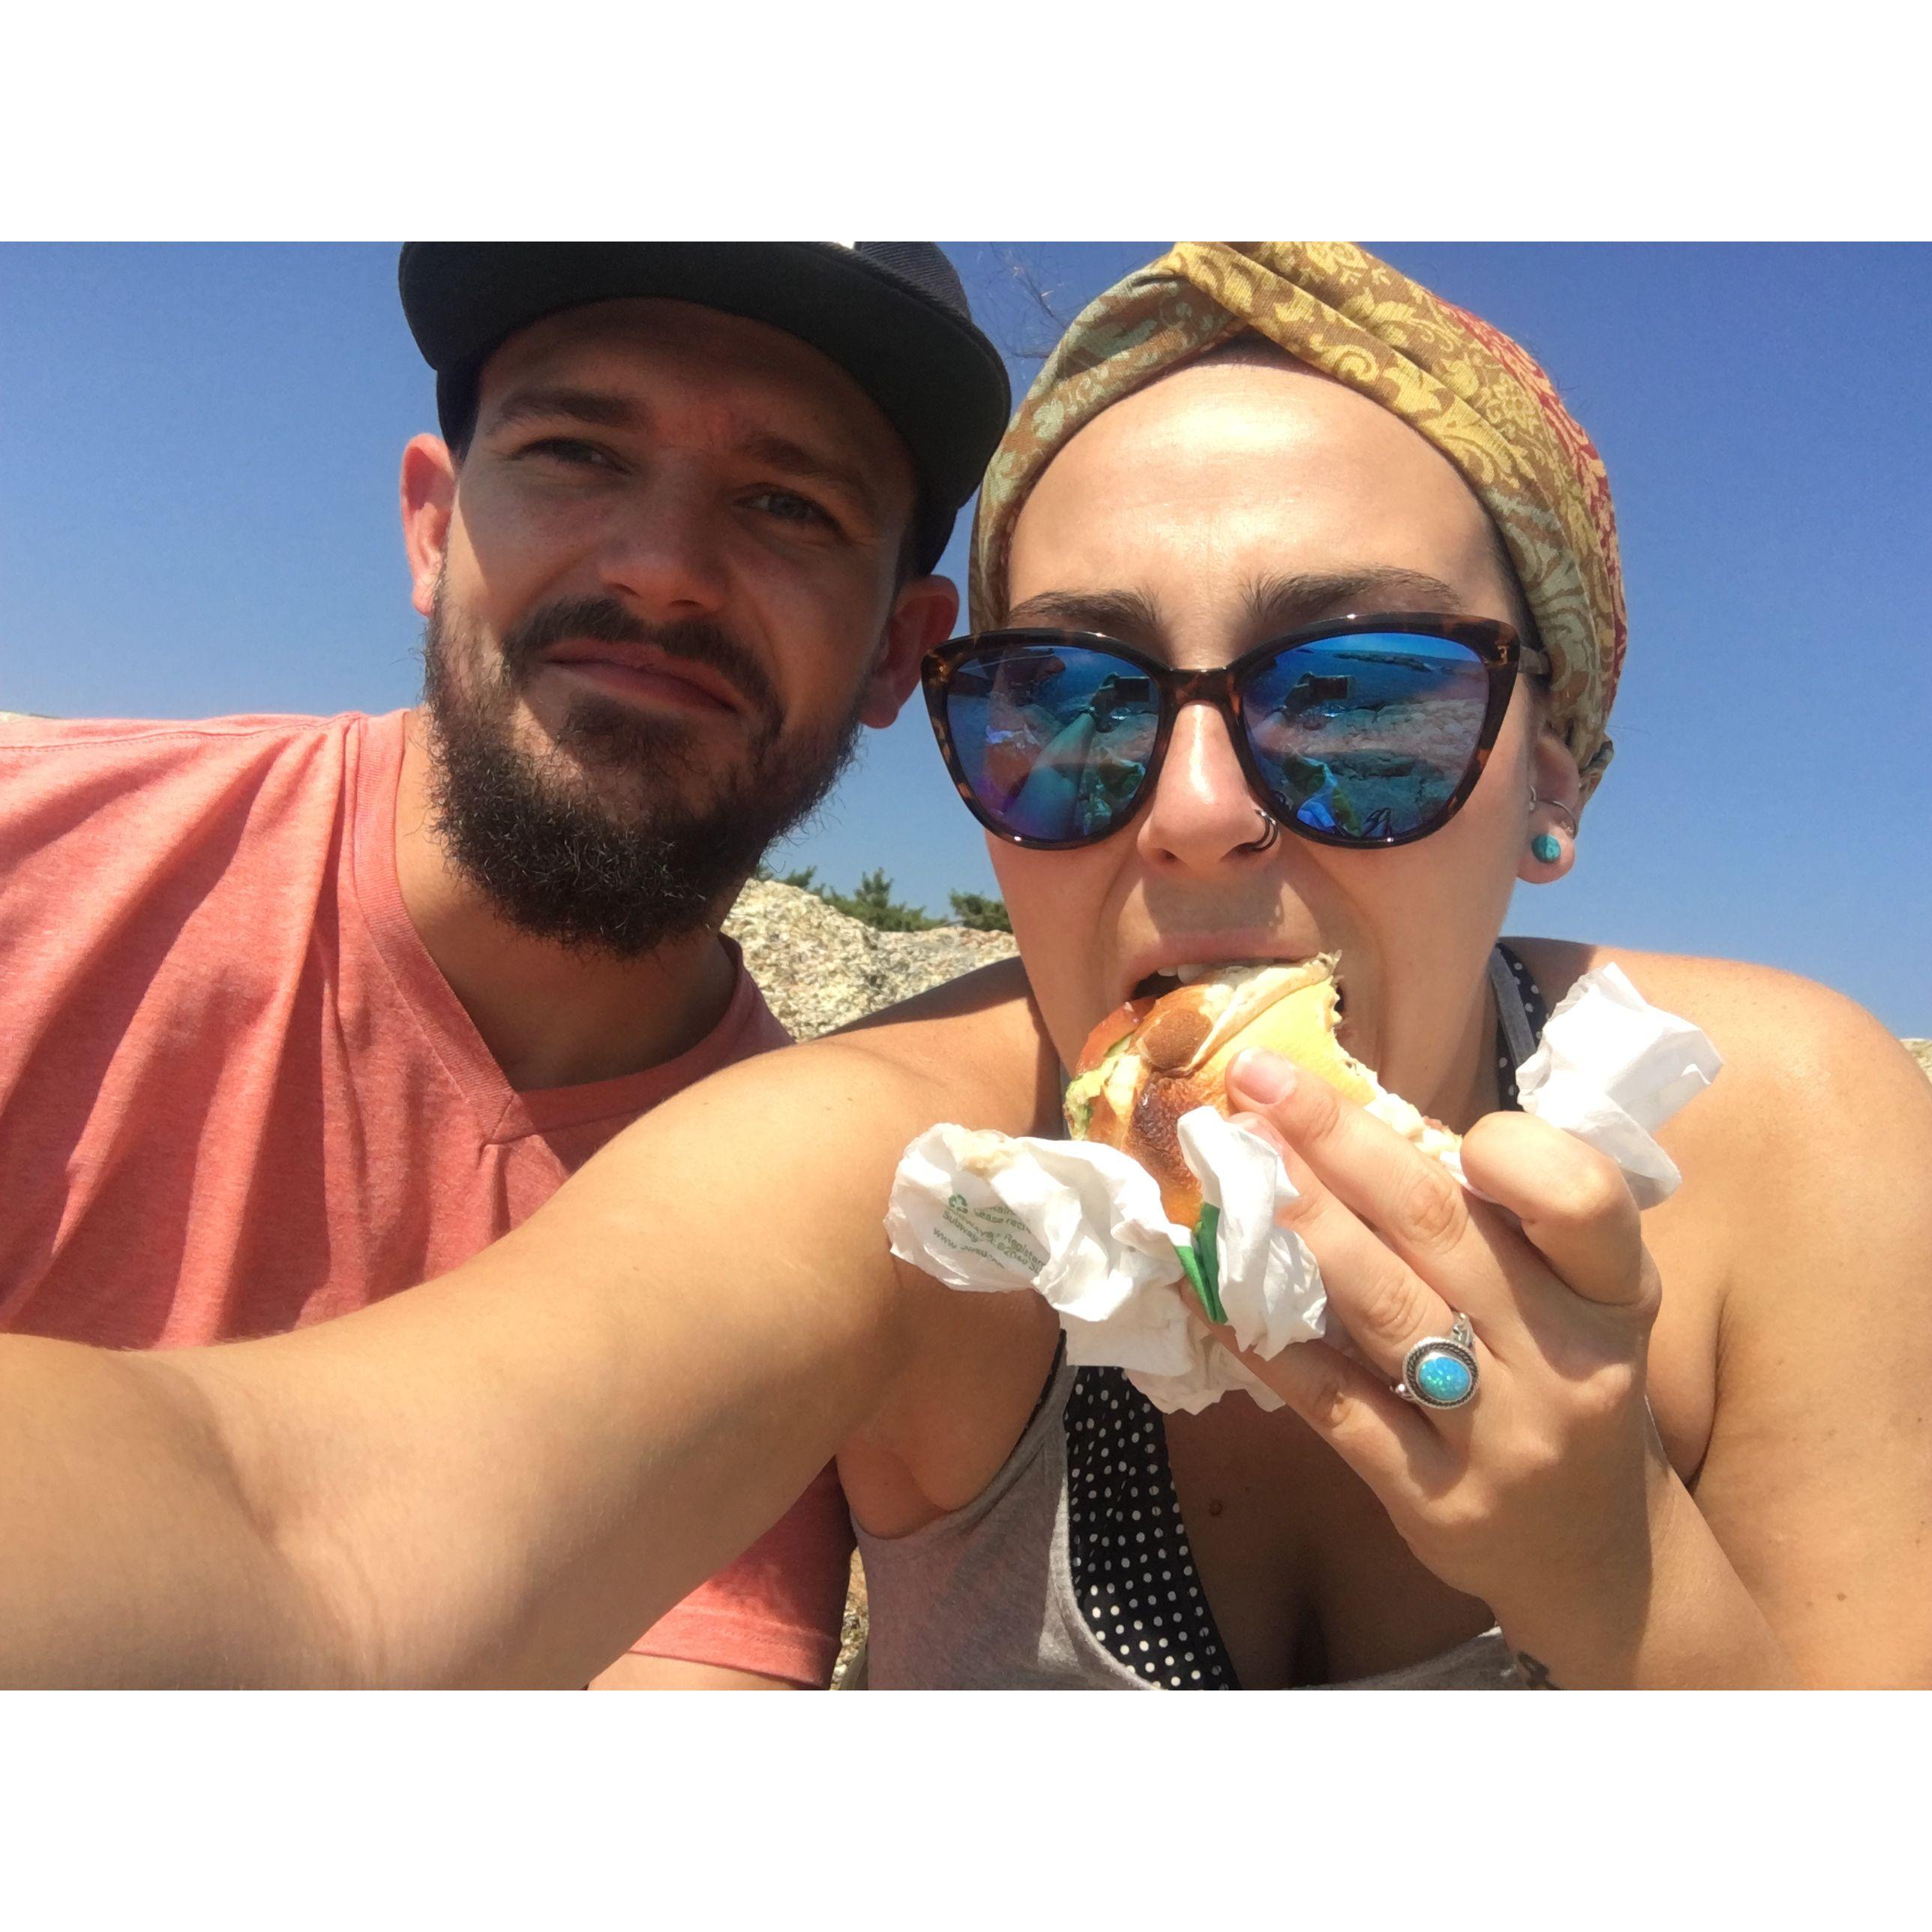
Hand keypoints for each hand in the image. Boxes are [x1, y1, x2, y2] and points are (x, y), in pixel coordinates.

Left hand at [1219, 1048, 1679, 1639]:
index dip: (1505, 1147)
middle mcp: (1567, 1361)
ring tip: (1228, 1163)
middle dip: (1340, 1140)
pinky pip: (1333, 1401)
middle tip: (1261, 1078)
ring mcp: (1500, 1436)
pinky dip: (1263, 1338)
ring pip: (1383, 1306)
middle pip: (1443, 1228)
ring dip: (1297, 1223)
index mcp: (1616, 1295)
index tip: (1416, 1110)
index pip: (1580, 1197)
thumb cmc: (1568, 1386)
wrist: (1600, 1561)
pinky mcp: (1432, 1496)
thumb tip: (1364, 1123)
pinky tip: (1203, 1287)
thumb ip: (1499, 1223)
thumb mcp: (1576, 1301)